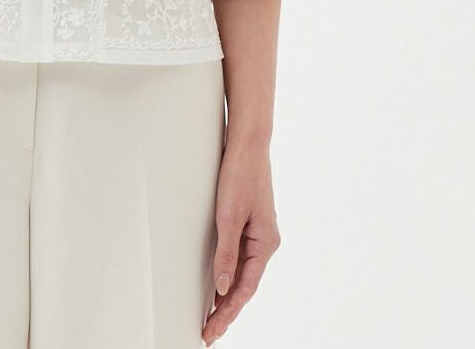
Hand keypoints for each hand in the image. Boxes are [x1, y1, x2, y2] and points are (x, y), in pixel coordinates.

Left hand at [201, 137, 280, 344]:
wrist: (247, 144)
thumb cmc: (241, 174)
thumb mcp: (229, 216)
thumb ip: (227, 254)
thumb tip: (223, 288)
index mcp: (266, 244)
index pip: (245, 289)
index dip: (228, 312)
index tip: (211, 330)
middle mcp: (265, 242)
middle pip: (245, 286)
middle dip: (226, 311)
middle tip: (208, 333)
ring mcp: (258, 234)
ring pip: (242, 274)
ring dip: (227, 297)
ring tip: (211, 319)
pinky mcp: (249, 224)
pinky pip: (239, 258)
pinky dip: (228, 276)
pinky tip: (218, 287)